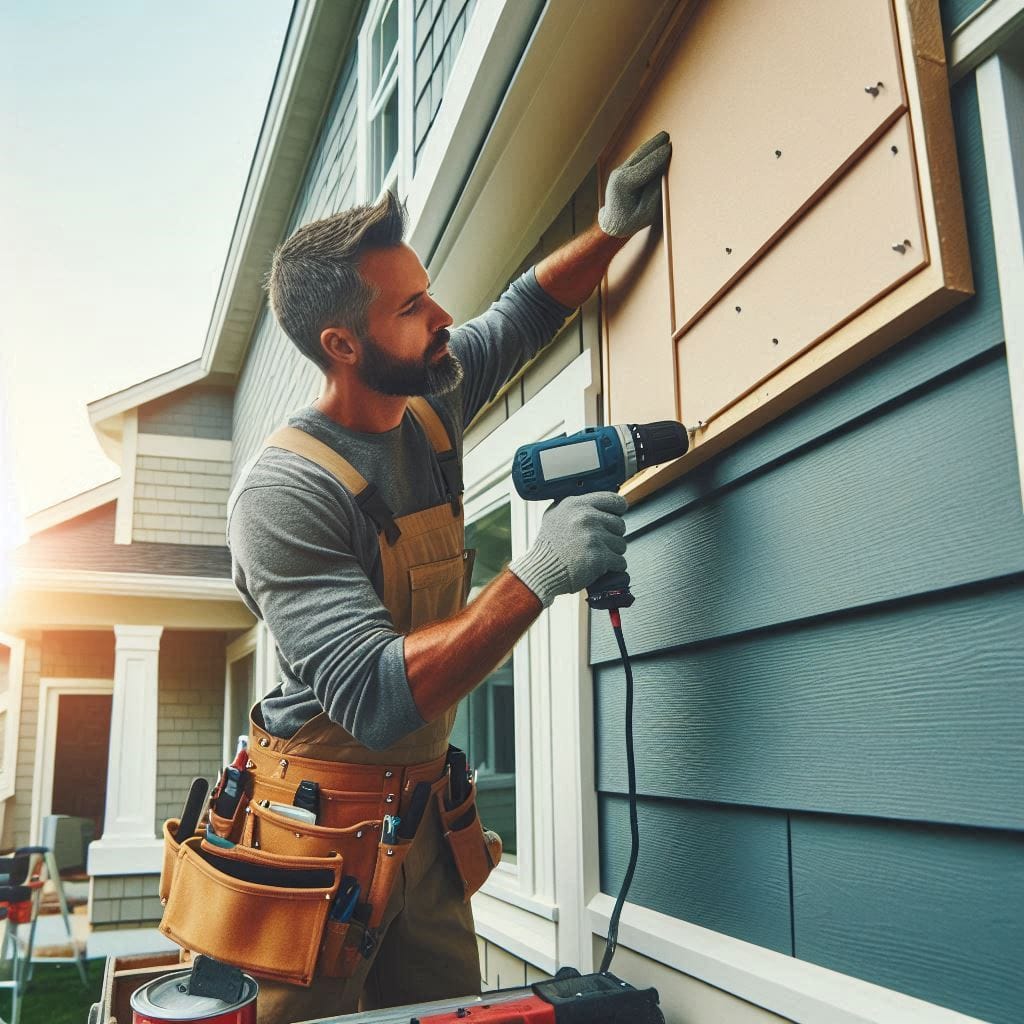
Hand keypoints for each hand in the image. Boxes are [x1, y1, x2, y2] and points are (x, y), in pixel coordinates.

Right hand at [508, 492, 627, 607]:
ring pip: (621, 544)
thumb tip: (598, 504)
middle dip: (612, 536)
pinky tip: (599, 567)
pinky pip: (620, 561)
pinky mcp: (598, 556)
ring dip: (612, 553)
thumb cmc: (548, 547)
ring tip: (594, 555)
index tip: (615, 517)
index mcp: (576, 504)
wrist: (541, 571)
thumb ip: (575, 506)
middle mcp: (586, 517)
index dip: (618, 510)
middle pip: (620, 524)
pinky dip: (613, 567)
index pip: (614, 500)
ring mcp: (593, 537)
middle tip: (597, 544)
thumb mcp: (555, 516)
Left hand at [598, 130, 671, 237]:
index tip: (669, 147)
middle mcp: (619, 175)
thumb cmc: (630, 222)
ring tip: (663, 136)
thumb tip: (661, 174)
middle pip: (640, 156)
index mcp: (624, 185)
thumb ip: (654, 193)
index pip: (644, 167)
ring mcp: (619, 172)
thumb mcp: (645, 212)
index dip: (658, 157)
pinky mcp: (622, 172)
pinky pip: (636, 158)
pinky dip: (646, 151)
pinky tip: (654, 145)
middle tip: (667, 135)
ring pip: (637, 154)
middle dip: (654, 145)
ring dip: (650, 144)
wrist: (612, 223)